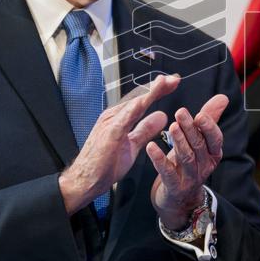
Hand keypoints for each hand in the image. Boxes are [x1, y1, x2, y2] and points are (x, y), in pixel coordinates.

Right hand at [58, 74, 179, 214]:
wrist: (85, 181)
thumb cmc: (104, 165)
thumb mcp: (132, 145)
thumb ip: (145, 130)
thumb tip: (161, 117)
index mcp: (120, 118)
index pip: (142, 100)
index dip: (158, 91)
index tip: (173, 84)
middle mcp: (115, 116)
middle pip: (139, 97)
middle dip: (158, 87)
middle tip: (174, 79)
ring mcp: (110, 123)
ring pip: (133, 104)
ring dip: (148, 92)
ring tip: (162, 83)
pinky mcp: (109, 134)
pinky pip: (122, 120)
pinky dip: (132, 110)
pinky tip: (142, 102)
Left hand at [146, 93, 228, 229]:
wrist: (179, 198)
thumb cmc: (189, 163)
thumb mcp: (200, 141)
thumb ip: (210, 118)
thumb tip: (223, 97)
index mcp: (213, 153)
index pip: (215, 139)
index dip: (209, 127)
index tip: (200, 115)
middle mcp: (204, 165)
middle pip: (199, 146)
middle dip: (190, 129)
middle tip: (180, 112)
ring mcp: (190, 178)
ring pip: (186, 157)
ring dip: (179, 141)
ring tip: (172, 126)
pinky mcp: (175, 187)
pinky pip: (167, 172)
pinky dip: (159, 159)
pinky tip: (150, 147)